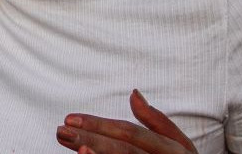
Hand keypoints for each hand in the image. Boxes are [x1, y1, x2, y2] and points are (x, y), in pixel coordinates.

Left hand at [57, 90, 195, 153]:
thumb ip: (157, 121)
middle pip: (122, 149)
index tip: (70, 118)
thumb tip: (134, 93)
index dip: (99, 124)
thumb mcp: (180, 144)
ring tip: (73, 145)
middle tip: (62, 131)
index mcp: (169, 148)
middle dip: (91, 138)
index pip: (129, 132)